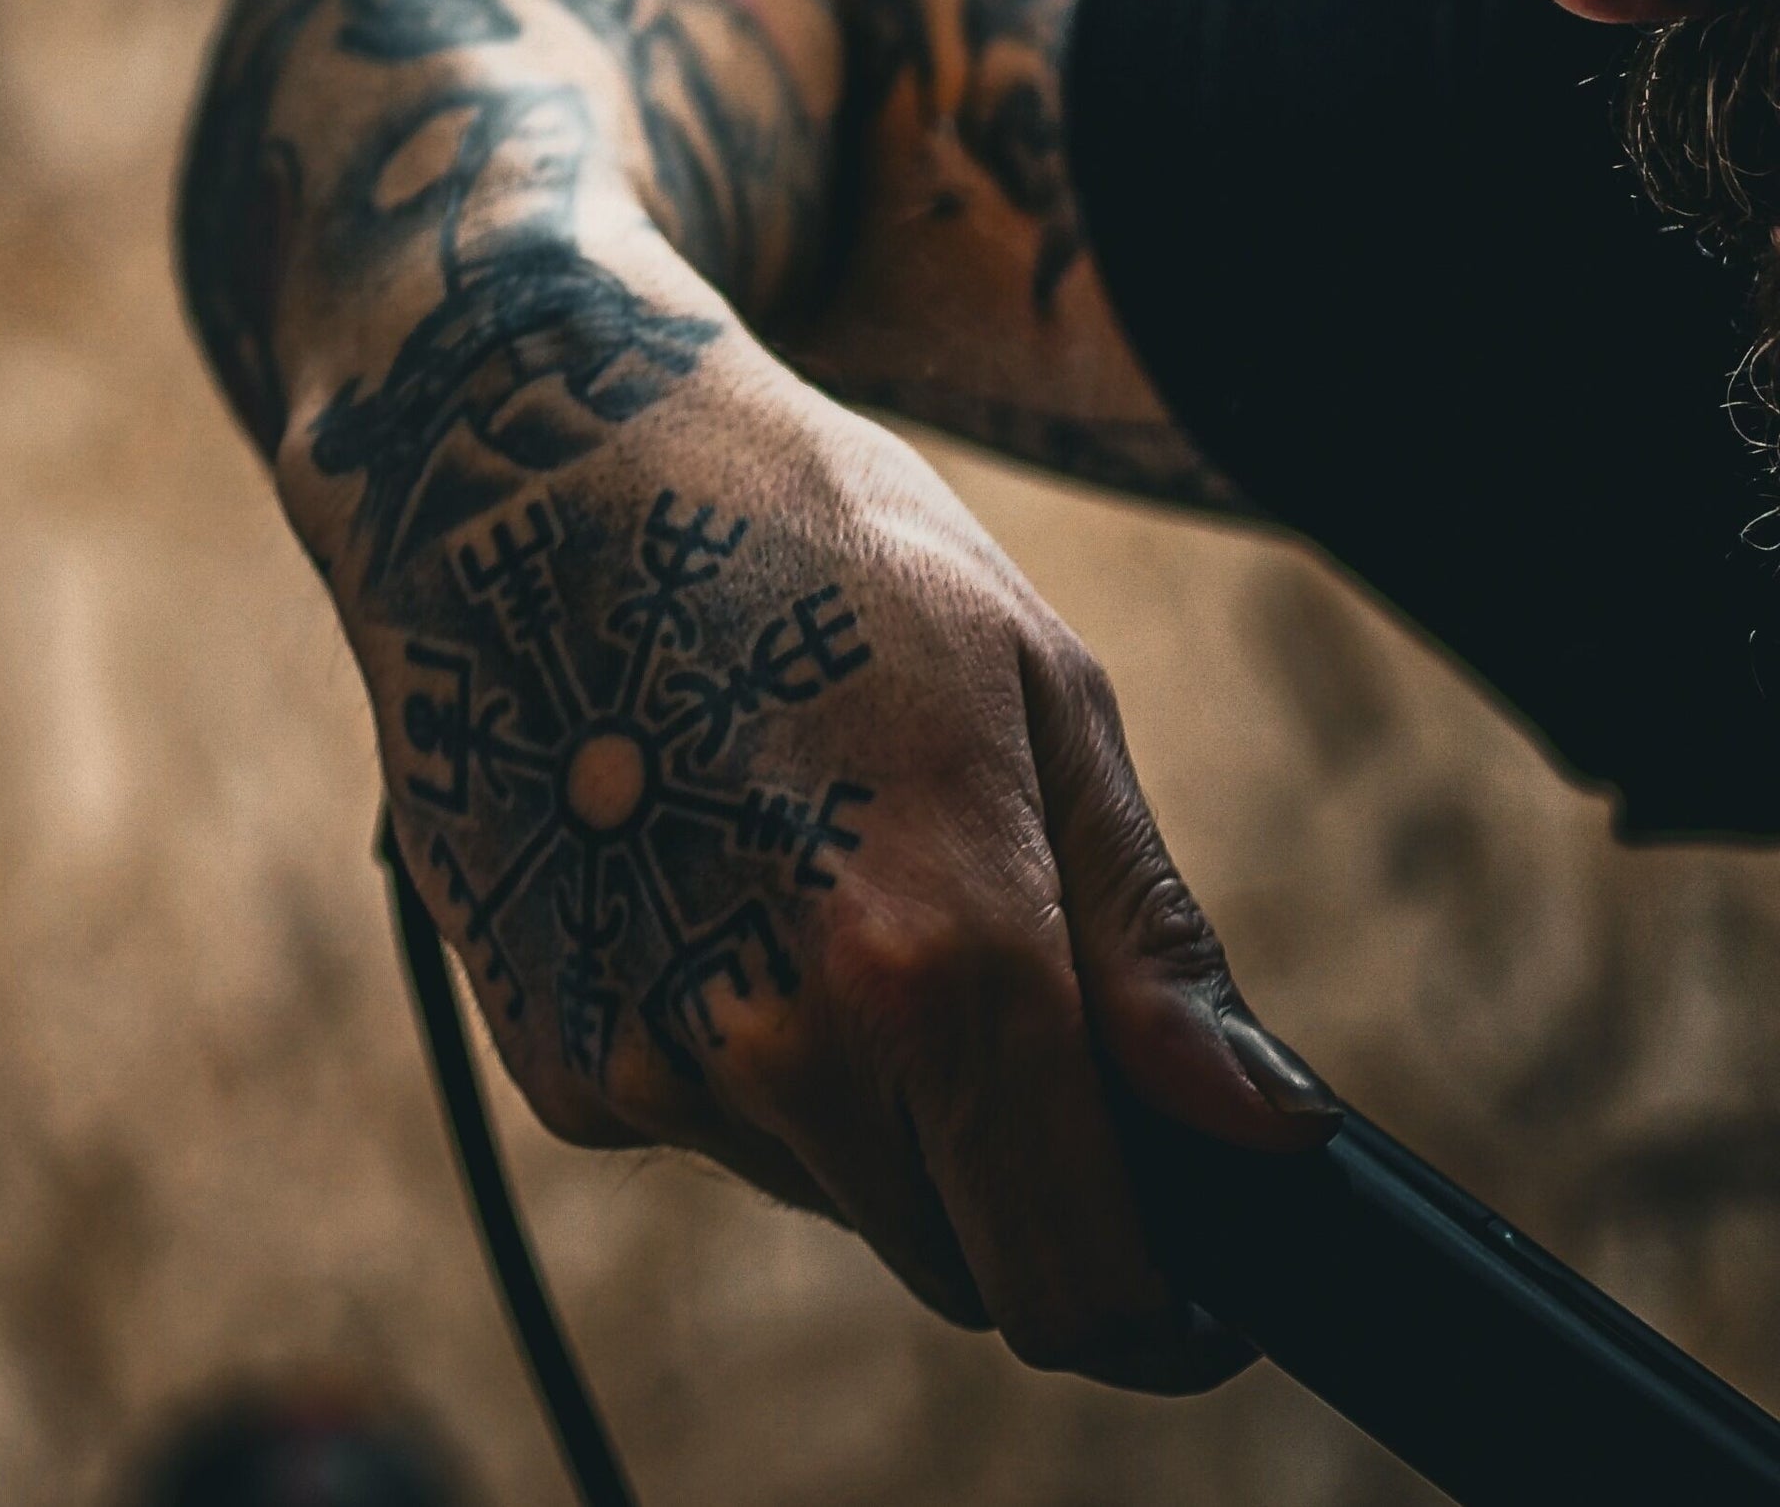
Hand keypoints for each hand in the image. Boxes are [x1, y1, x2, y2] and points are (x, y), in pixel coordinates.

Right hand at [329, 353, 1338, 1389]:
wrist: (521, 473)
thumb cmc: (808, 546)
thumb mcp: (1038, 692)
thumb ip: (1147, 944)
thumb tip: (1263, 1134)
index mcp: (950, 965)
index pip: (1076, 1283)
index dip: (1149, 1312)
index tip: (1176, 1279)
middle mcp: (789, 1048)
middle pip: (953, 1256)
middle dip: (998, 1172)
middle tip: (973, 977)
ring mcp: (650, 1062)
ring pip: (824, 1184)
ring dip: (856, 1098)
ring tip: (810, 873)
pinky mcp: (551, 1058)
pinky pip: (699, 1125)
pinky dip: (729, 1049)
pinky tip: (700, 879)